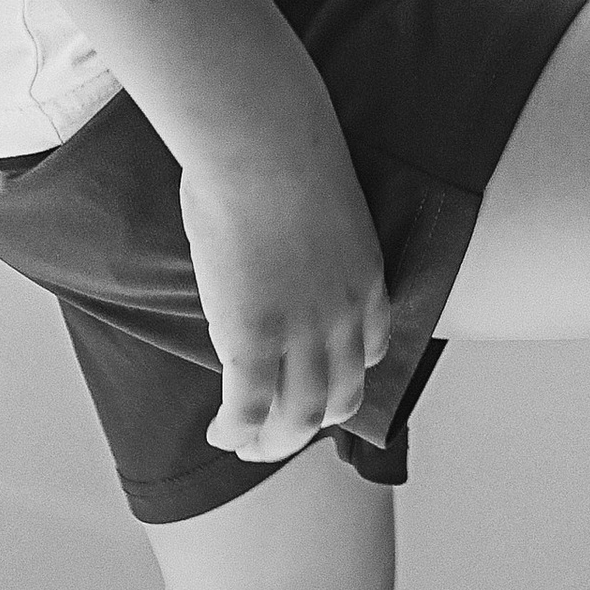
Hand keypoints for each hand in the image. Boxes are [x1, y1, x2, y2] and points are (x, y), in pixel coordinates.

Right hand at [182, 86, 391, 466]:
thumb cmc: (283, 148)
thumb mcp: (323, 202)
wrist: (265, 142)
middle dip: (309, 425)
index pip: (370, 351)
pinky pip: (248, 409)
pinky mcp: (253, 338)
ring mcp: (300, 332)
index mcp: (366, 279)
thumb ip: (313, 236)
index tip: (318, 383)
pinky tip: (219, 434)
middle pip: (339, 398)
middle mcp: (342, 316)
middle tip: (278, 434)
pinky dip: (236, 433)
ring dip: (272, 443)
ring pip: (298, 417)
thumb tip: (280, 237)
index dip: (343, 376)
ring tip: (247, 446)